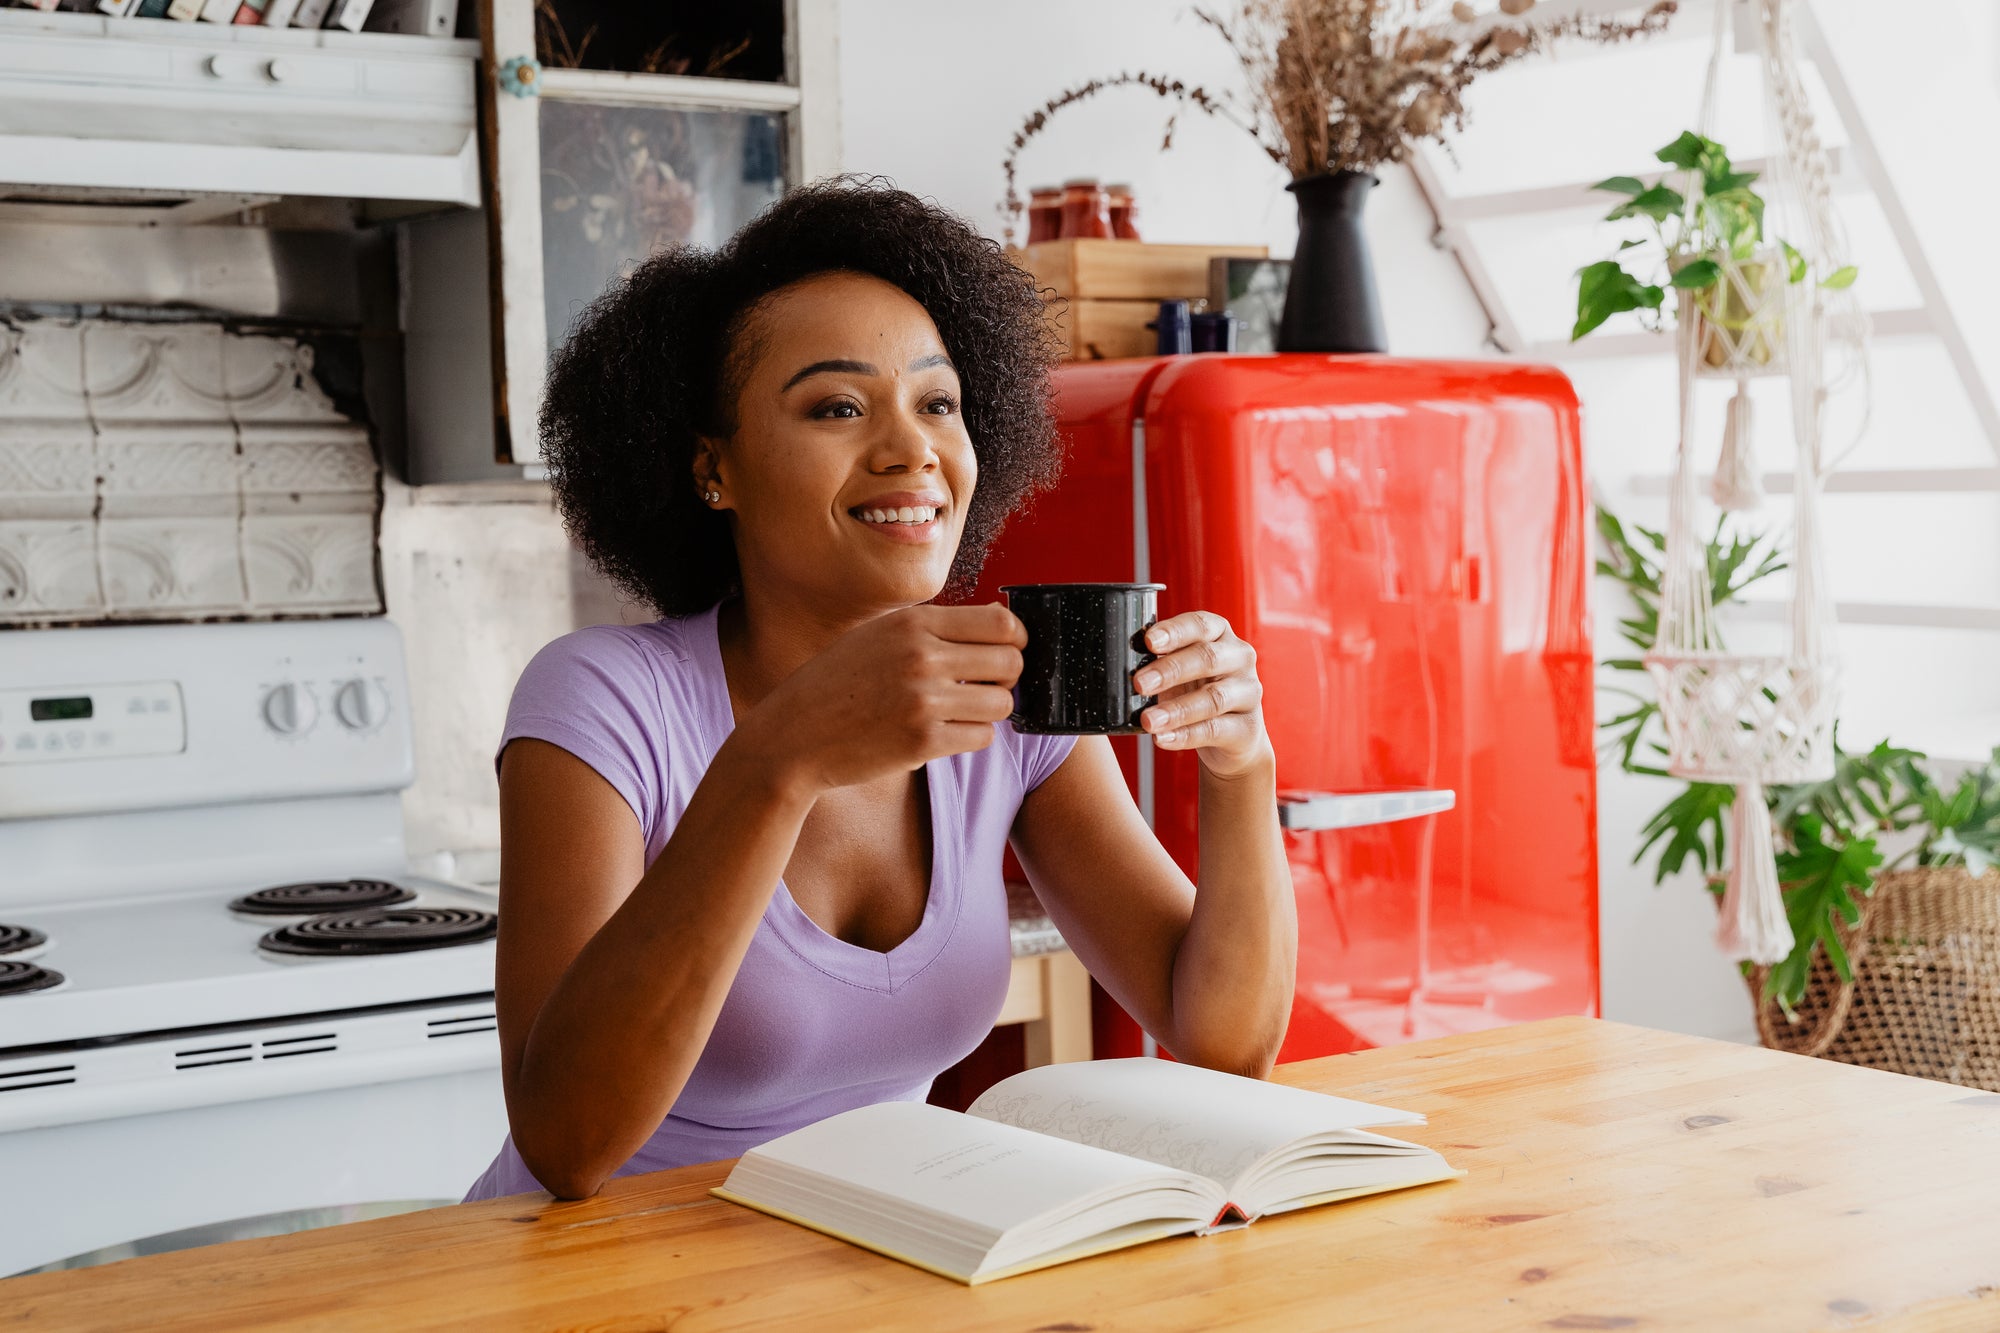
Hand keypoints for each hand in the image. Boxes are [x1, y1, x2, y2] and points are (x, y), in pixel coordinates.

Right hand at [739, 603, 1024, 796]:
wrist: (793, 736)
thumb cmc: (836, 684)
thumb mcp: (877, 636)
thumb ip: (933, 628)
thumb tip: (1001, 621)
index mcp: (913, 623)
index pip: (1001, 622)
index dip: (1015, 639)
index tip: (1006, 650)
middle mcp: (922, 656)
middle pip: (1010, 662)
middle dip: (1006, 677)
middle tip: (985, 686)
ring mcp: (923, 700)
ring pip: (1001, 703)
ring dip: (989, 710)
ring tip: (960, 711)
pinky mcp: (923, 741)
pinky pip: (981, 737)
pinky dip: (970, 737)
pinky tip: (944, 732)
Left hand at [1133, 611, 1272, 778]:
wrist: (1232, 736)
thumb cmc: (1196, 692)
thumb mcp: (1178, 672)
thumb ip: (1158, 662)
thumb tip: (1121, 663)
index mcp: (1219, 634)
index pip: (1200, 624)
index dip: (1174, 631)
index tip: (1149, 641)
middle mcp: (1239, 658)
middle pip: (1207, 658)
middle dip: (1170, 670)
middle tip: (1139, 683)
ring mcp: (1248, 692)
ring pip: (1213, 698)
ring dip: (1176, 710)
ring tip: (1148, 720)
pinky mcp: (1248, 727)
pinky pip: (1215, 730)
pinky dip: (1185, 735)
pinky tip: (1162, 738)